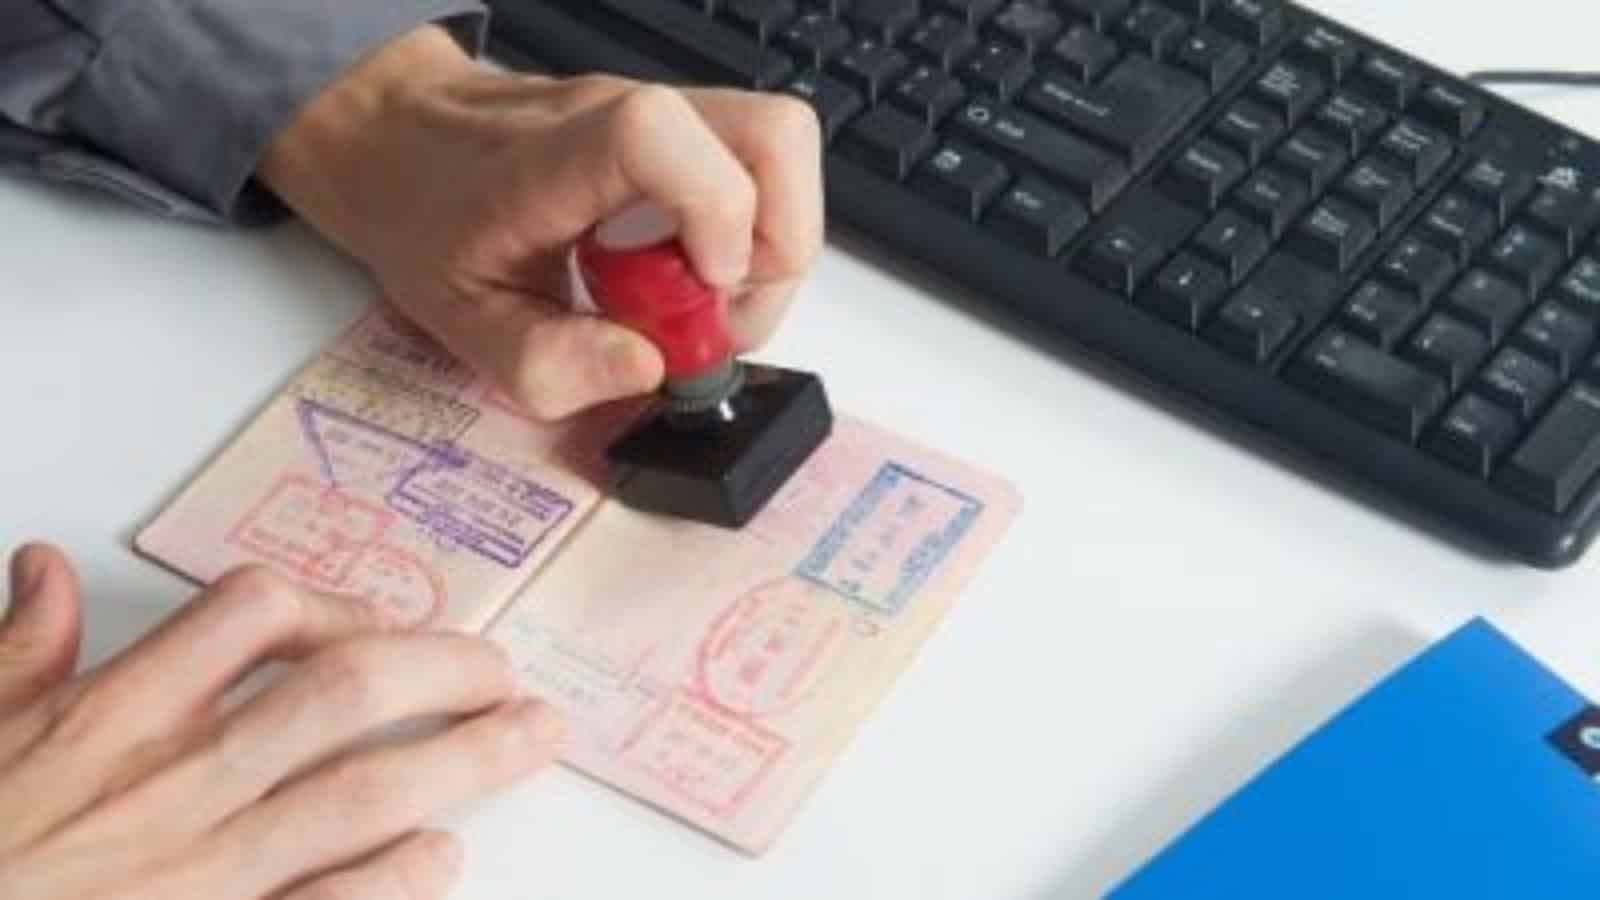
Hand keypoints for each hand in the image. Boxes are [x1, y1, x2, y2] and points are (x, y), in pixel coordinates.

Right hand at [0, 543, 562, 899]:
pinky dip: (397, 882)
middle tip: (501, 668)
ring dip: (465, 758)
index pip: (254, 615)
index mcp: (112, 720)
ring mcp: (205, 873)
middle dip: (443, 668)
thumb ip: (16, 654)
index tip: (379, 624)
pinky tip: (444, 857)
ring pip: (364, 793)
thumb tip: (39, 566)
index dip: (339, 606)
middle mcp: (175, 784)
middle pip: (346, 692)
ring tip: (530, 736)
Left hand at [259, 26, 824, 419]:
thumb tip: (646, 372)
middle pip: (775, 139)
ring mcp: (666, 115)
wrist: (400, 139)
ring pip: (782, 157)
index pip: (662, 137)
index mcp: (557, 156)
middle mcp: (626, 116)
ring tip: (695, 302)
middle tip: (710, 318)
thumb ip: (544, 362)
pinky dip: (748, 241)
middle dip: (773, 254)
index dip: (716, 213)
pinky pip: (760, 175)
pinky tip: (686, 275)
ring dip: (767, 252)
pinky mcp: (686, 131)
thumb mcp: (456, 318)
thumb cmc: (426, 213)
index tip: (703, 292)